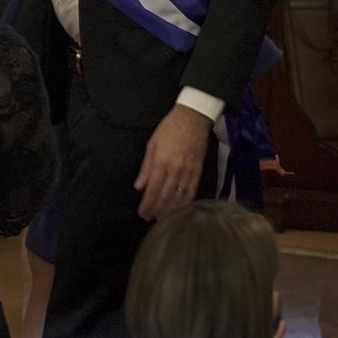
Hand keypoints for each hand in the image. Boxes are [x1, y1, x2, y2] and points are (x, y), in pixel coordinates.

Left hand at [134, 103, 209, 221]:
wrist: (193, 117)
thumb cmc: (169, 128)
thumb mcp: (152, 144)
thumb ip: (146, 167)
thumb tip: (139, 186)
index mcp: (161, 162)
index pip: (153, 189)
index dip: (147, 204)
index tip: (142, 213)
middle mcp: (175, 169)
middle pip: (165, 196)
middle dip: (157, 210)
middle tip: (150, 219)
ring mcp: (188, 171)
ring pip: (179, 197)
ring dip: (170, 210)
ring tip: (162, 219)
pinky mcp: (199, 170)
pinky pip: (192, 190)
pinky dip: (186, 202)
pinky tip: (181, 210)